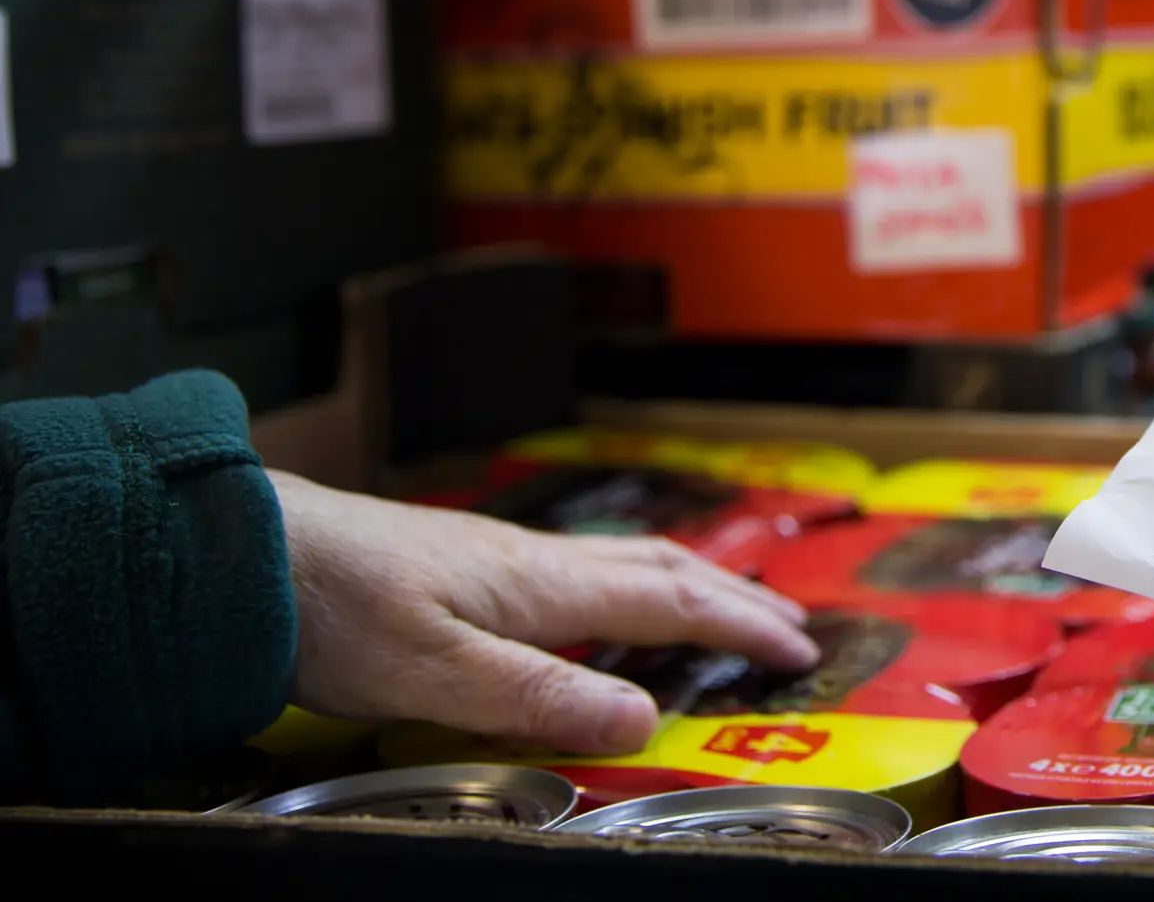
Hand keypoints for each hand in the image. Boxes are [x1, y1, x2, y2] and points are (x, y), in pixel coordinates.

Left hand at [270, 471, 819, 754]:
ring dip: (691, 584)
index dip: (740, 626)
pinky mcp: (470, 567)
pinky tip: (609, 609)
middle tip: (791, 627)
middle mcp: (536, 563)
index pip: (669, 599)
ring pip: (624, 564)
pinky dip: (634, 586)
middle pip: (663, 569)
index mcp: (543, 585)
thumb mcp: (433, 673)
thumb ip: (537, 696)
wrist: (246, 549)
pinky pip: (584, 572)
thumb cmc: (330, 605)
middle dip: (735, 598)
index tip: (798, 649)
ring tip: (726, 606)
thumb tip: (643, 715)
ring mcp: (503, 560)